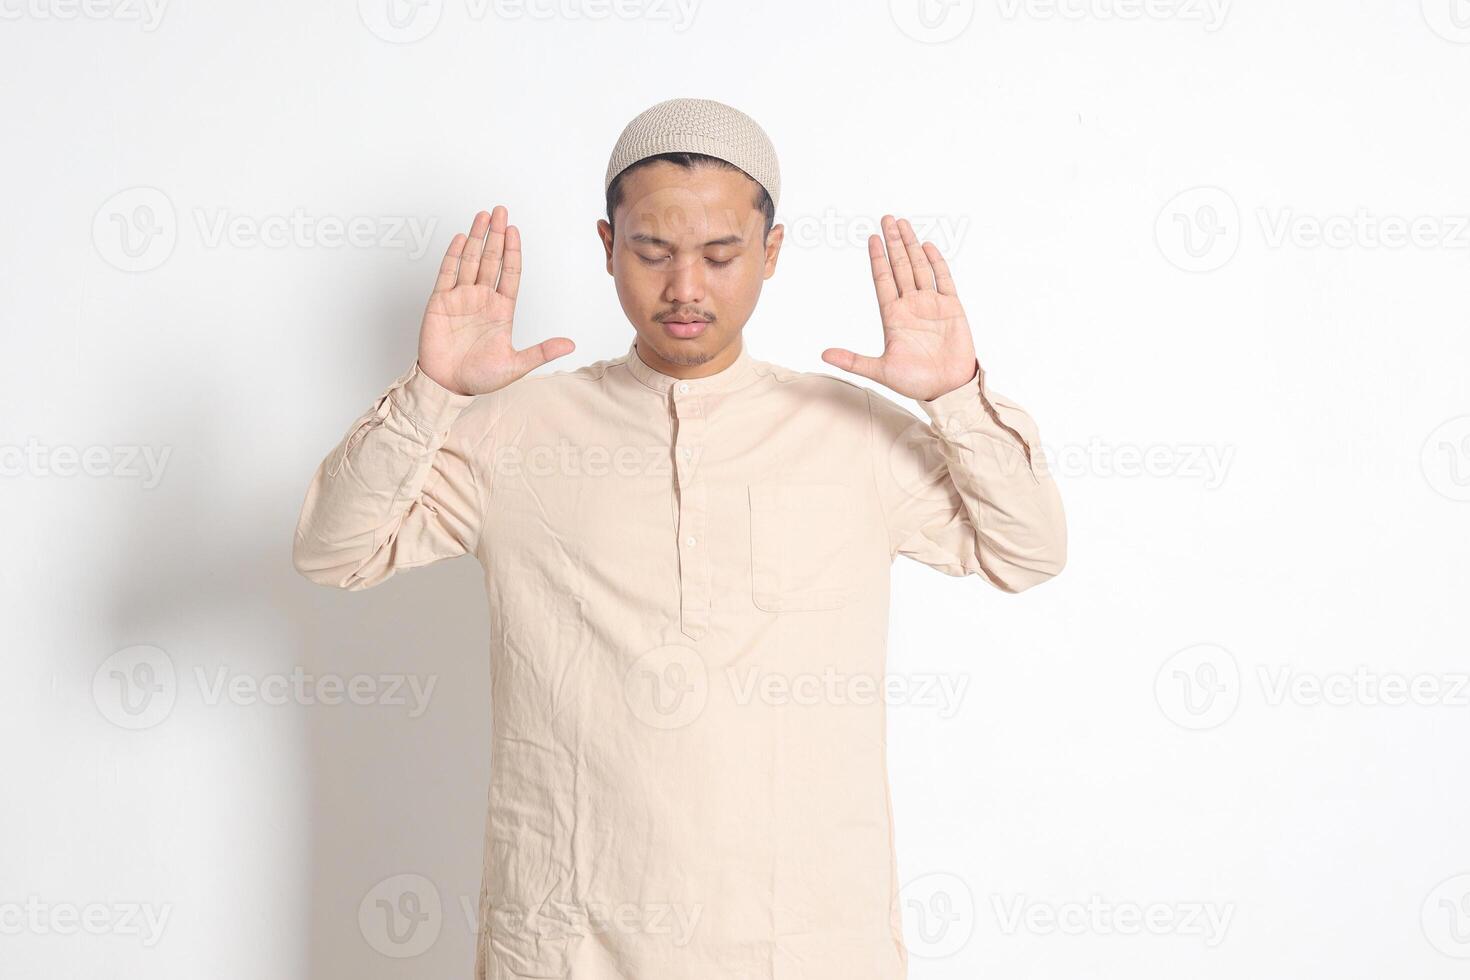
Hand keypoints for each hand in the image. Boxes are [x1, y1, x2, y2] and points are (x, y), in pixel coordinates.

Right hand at [417, 207, 573, 395]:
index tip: (515, 231)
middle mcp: (481, 299)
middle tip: (501, 211)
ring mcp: (460, 298)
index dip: (513, 251)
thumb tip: (571, 345)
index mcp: (501, 310)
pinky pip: (447, 273)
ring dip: (477, 238)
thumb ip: (542, 352)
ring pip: (470, 260)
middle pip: (491, 260)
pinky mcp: (440, 302)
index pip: (510, 273)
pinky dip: (454, 255)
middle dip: (497, 235)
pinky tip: (462, 238)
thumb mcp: (516, 365)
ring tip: (484, 216)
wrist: (448, 386)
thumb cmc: (479, 377)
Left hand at [821, 214, 977, 401]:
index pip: (883, 280)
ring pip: (919, 267)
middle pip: (900, 266)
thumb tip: (823, 355)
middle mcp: (911, 305)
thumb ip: (853, 361)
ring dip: (911, 246)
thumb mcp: (880, 371)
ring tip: (903, 224)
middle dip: (893, 242)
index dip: (878, 259)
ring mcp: (932, 304)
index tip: (871, 238)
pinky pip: (943, 279)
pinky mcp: (952, 308)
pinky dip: (936, 263)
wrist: (947, 389)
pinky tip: (927, 246)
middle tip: (887, 219)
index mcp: (893, 316)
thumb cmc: (915, 382)